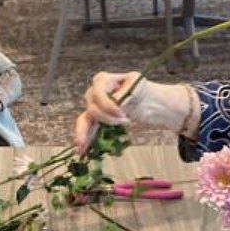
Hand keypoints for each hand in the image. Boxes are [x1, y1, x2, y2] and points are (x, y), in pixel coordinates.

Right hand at [74, 72, 192, 153]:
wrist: (148, 102)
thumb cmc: (142, 89)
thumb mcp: (138, 83)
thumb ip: (127, 90)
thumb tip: (118, 100)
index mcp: (103, 80)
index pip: (97, 93)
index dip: (107, 105)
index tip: (121, 112)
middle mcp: (94, 93)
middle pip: (92, 107)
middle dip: (107, 118)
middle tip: (126, 121)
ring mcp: (95, 107)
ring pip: (85, 120)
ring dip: (84, 133)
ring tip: (81, 145)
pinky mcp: (98, 120)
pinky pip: (88, 129)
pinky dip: (85, 139)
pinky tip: (81, 150)